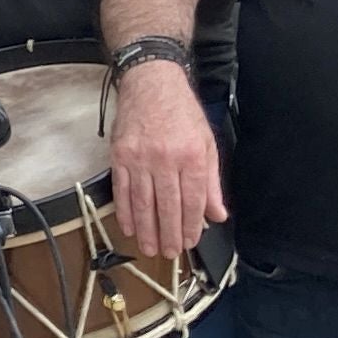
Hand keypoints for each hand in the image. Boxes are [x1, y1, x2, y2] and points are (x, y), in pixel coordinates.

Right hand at [106, 59, 223, 259]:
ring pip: (143, 203)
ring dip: (146, 229)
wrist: (152, 84)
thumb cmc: (182, 113)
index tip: (190, 242)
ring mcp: (139, 158)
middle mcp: (165, 159)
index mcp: (191, 156)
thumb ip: (211, 182)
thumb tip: (217, 214)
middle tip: (170, 253)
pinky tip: (128, 227)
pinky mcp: (120, 156)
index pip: (192, 200)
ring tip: (150, 247)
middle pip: (167, 206)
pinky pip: (122, 191)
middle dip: (169, 234)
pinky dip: (125, 211)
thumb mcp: (207, 143)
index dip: (191, 225)